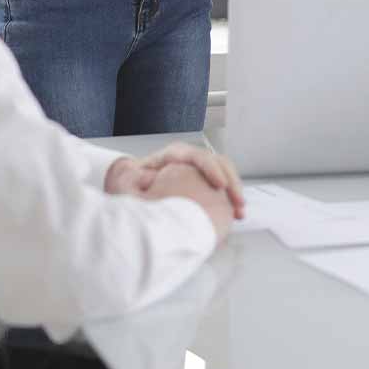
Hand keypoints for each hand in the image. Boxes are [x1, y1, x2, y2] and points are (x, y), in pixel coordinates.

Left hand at [104, 142, 244, 219]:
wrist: (131, 185)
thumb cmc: (130, 183)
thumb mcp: (128, 180)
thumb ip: (132, 180)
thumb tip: (142, 180)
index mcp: (174, 154)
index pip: (198, 156)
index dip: (211, 169)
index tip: (219, 185)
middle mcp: (190, 159)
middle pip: (218, 163)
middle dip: (231, 181)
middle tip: (238, 202)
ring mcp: (199, 170)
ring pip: (225, 173)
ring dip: (235, 191)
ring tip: (240, 211)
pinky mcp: (203, 183)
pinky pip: (222, 187)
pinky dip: (230, 200)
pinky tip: (235, 214)